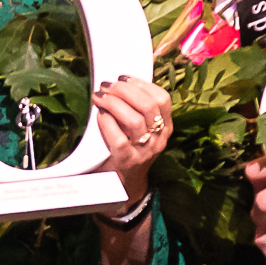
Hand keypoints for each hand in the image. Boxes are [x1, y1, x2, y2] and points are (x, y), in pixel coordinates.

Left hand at [93, 74, 170, 202]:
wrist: (124, 186)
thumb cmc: (130, 150)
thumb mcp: (142, 130)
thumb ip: (138, 110)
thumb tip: (122, 83)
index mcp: (166, 127)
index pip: (162, 99)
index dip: (142, 84)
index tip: (124, 78)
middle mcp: (159, 139)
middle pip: (148, 105)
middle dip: (125, 90)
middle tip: (108, 86)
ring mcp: (144, 151)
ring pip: (134, 120)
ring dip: (114, 103)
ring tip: (100, 97)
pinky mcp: (127, 161)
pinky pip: (119, 138)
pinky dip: (107, 123)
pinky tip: (100, 115)